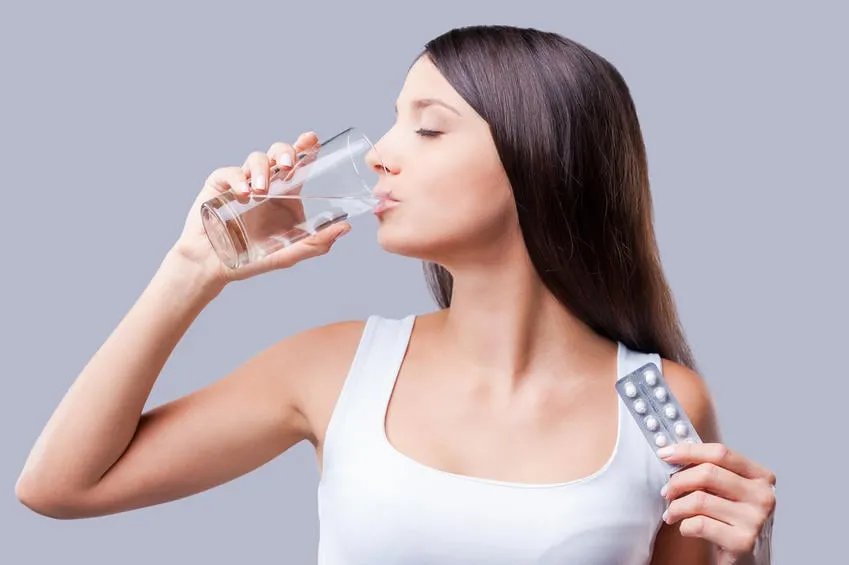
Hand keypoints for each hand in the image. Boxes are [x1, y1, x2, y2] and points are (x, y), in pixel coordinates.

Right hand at [171, 131, 350, 284]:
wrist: (215, 266)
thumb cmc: (253, 259)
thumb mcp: (289, 254)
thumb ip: (317, 243)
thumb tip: (346, 228)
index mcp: (286, 194)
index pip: (299, 164)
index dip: (306, 147)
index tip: (312, 140)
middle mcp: (267, 183)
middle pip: (279, 153)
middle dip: (285, 151)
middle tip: (288, 164)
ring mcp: (243, 181)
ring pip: (256, 159)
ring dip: (261, 170)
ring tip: (261, 190)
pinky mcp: (219, 185)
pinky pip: (229, 172)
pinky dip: (237, 179)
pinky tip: (243, 194)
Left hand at [658, 443, 775, 563]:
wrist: (748, 560)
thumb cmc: (733, 521)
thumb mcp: (730, 492)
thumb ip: (711, 472)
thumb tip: (673, 455)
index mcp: (761, 477)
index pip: (721, 453)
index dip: (689, 451)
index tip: (665, 454)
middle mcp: (764, 496)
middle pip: (708, 473)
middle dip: (678, 481)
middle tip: (665, 491)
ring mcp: (755, 519)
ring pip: (700, 499)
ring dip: (676, 507)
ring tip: (671, 513)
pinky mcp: (743, 542)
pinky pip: (699, 524)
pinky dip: (684, 525)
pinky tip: (685, 528)